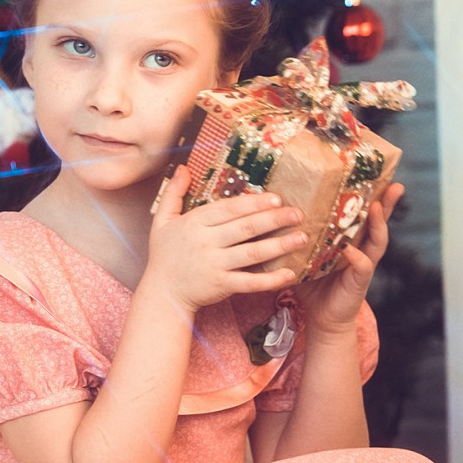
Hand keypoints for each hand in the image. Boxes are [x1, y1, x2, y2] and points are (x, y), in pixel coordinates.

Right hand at [146, 166, 306, 312]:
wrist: (162, 294)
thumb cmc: (164, 255)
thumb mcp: (162, 221)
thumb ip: (174, 193)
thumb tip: (183, 168)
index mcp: (195, 223)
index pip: (229, 209)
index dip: (253, 203)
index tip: (276, 198)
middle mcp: (206, 242)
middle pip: (245, 228)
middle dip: (274, 219)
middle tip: (297, 213)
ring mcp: (214, 265)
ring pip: (252, 253)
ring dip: (279, 245)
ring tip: (301, 238)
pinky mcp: (222, 286)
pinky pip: (250, 282)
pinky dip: (271, 279)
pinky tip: (289, 273)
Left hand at [298, 182, 404, 334]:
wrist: (321, 317)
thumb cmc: (313, 283)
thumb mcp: (304, 252)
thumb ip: (298, 234)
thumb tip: (274, 209)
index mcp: (350, 239)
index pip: (364, 213)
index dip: (373, 195)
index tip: (379, 174)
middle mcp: (362, 248)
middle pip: (379, 222)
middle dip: (388, 203)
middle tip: (395, 184)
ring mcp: (363, 265)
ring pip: (378, 241)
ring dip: (379, 224)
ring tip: (377, 207)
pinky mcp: (359, 282)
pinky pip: (363, 267)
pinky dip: (358, 257)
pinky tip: (351, 249)